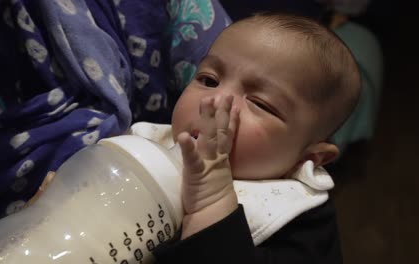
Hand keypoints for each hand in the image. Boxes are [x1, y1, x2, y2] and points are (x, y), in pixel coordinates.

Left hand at [176, 94, 239, 237]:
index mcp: (220, 159)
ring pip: (208, 137)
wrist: (212, 214)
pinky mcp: (195, 172)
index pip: (227, 135)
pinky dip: (188, 147)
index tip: (234, 104)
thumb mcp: (214, 176)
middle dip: (221, 112)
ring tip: (207, 101)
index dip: (230, 119)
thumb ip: (212, 161)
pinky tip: (184, 135)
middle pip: (219, 131)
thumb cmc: (209, 196)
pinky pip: (191, 158)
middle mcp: (215, 157)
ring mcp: (206, 162)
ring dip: (207, 118)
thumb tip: (209, 149)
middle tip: (223, 94)